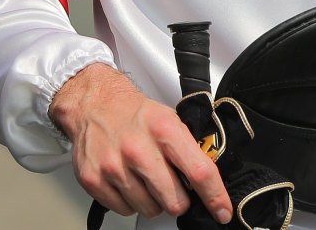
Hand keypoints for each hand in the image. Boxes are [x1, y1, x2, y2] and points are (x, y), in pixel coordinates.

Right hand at [48, 62, 229, 222]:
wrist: (95, 105)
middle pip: (174, 200)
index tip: (222, 211)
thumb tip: (210, 180)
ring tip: (146, 178)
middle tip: (173, 186)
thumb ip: (189, 149)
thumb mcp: (170, 120)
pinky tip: (129, 182)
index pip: (199, 172)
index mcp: (164, 130)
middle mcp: (138, 149)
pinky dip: (131, 202)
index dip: (215, 196)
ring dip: (153, 201)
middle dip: (179, 200)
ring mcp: (114, 166)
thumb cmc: (136, 114)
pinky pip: (125, 210)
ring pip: (149, 209)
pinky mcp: (93, 180)